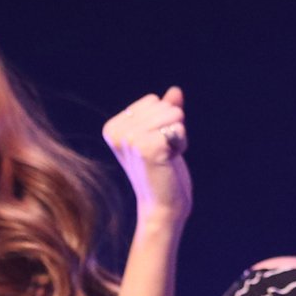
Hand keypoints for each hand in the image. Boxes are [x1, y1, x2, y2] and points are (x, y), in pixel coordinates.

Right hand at [102, 84, 192, 226]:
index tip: (155, 145)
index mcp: (112, 127)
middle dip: (172, 127)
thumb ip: (165, 111)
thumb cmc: (162, 171)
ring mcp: (131, 139)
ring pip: (173, 115)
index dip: (162, 121)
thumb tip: (175, 90)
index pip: (152, 100)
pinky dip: (182, 143)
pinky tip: (170, 160)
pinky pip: (179, 128)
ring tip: (166, 156)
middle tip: (163, 153)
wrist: (163, 205)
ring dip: (177, 136)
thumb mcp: (160, 136)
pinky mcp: (148, 148)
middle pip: (163, 105)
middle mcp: (117, 132)